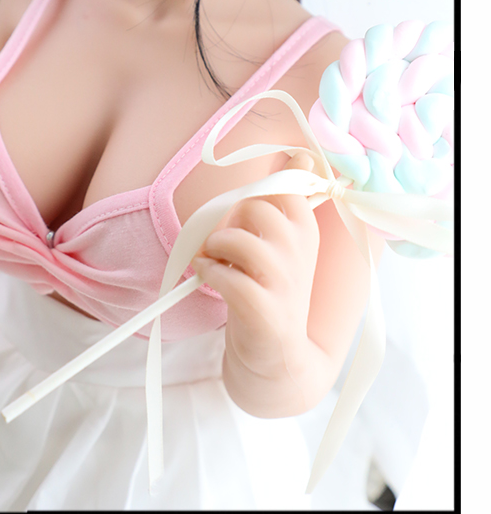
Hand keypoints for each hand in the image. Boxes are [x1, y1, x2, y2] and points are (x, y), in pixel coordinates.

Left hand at [191, 152, 320, 384]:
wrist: (278, 359)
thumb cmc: (271, 291)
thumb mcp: (283, 243)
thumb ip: (282, 201)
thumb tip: (301, 154)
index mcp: (306, 228)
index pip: (289, 181)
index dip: (264, 188)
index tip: (255, 212)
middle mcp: (301, 250)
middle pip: (255, 205)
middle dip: (230, 221)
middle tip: (226, 245)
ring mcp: (285, 281)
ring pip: (236, 238)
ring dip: (215, 248)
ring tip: (216, 261)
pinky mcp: (264, 309)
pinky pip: (223, 275)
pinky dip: (207, 272)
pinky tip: (209, 278)